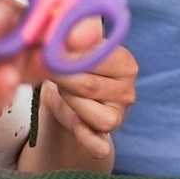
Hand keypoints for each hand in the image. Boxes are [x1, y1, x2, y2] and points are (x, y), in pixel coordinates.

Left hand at [33, 41, 135, 165]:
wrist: (61, 90)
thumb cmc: (70, 63)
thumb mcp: (73, 44)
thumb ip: (73, 36)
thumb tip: (65, 32)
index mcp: (125, 63)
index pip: (98, 59)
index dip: (68, 57)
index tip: (53, 53)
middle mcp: (128, 91)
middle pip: (90, 87)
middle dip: (64, 80)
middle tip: (51, 71)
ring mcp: (119, 116)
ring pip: (97, 117)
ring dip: (72, 103)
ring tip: (63, 92)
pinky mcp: (104, 138)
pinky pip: (99, 146)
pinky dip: (88, 140)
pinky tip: (77, 126)